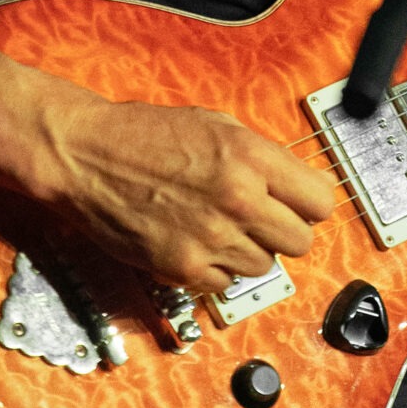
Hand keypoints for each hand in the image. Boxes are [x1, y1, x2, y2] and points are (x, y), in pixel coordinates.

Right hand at [29, 86, 337, 293]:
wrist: (85, 156)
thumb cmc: (143, 134)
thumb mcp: (216, 124)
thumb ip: (260, 157)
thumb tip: (294, 185)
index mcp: (250, 157)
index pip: (321, 201)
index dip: (308, 203)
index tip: (297, 203)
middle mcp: (238, 199)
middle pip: (300, 241)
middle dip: (283, 230)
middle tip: (260, 219)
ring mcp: (211, 238)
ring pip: (262, 266)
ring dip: (246, 250)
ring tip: (216, 225)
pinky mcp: (183, 268)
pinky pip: (224, 283)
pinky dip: (215, 268)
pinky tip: (195, 241)